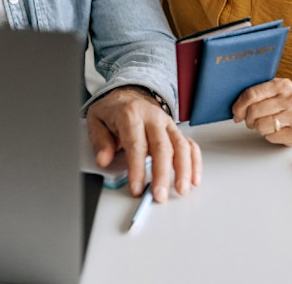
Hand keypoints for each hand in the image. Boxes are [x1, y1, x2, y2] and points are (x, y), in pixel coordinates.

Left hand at [86, 87, 200, 201]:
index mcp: (131, 114)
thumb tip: (103, 160)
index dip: (137, 169)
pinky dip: (194, 162)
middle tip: (159, 195)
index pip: (136, 145)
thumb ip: (100, 142)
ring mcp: (167, 123)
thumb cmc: (112, 112)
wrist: (125, 97)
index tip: (137, 188)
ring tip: (181, 189)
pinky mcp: (175, 130)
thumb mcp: (96, 122)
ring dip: (183, 170)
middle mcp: (152, 117)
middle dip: (162, 174)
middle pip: (162, 147)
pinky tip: (193, 178)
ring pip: (180, 146)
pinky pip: (190, 145)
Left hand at [231, 77, 291, 145]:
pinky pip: (271, 136)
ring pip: (261, 125)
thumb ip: (255, 93)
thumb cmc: (283, 104)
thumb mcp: (272, 91)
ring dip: (257, 128)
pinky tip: (275, 130)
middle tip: (250, 120)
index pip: (252, 94)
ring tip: (263, 124)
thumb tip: (234, 107)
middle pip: (254, 111)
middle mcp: (290, 98)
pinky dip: (268, 135)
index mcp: (281, 85)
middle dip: (248, 118)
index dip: (239, 106)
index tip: (236, 112)